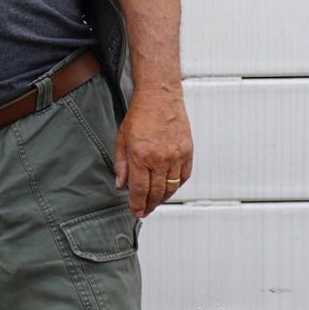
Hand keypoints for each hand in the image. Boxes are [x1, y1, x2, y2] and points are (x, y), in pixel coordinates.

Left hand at [114, 87, 193, 217]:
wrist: (160, 98)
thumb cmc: (140, 115)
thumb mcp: (121, 139)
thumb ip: (121, 164)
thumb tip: (121, 185)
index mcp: (141, 156)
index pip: (139, 190)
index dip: (137, 204)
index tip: (135, 211)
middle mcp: (160, 159)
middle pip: (156, 193)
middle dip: (149, 205)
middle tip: (144, 211)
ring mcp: (176, 156)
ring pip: (171, 188)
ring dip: (163, 199)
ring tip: (155, 202)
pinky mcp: (187, 152)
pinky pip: (183, 177)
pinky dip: (176, 186)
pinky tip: (169, 189)